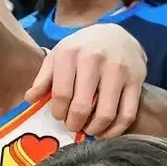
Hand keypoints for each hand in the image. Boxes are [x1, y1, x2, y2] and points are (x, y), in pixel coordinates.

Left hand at [25, 23, 145, 137]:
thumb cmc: (81, 49)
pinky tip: (105, 132)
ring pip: (106, 114)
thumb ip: (43, 78)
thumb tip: (29, 99)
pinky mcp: (137, 80)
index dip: (58, 112)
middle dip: (74, 124)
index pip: (61, 94)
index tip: (59, 115)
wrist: (116, 34)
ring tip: (88, 129)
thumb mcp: (58, 56)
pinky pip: (127, 114)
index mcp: (70, 54)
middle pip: (82, 107)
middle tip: (72, 126)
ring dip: (94, 129)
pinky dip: (115, 130)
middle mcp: (95, 60)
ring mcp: (119, 70)